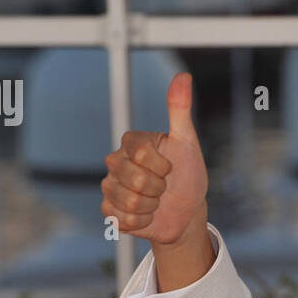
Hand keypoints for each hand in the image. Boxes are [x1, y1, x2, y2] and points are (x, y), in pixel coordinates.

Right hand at [100, 73, 209, 248]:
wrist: (187, 210)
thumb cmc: (188, 174)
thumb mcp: (187, 142)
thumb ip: (180, 109)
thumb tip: (183, 76)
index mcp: (132, 143)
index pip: (141, 153)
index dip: (162, 166)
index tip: (170, 167)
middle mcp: (116, 162)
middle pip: (135, 179)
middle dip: (159, 188)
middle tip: (164, 186)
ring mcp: (110, 186)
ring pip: (129, 201)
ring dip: (151, 206)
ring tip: (156, 201)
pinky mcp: (110, 210)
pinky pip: (122, 219)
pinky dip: (142, 222)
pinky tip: (148, 215)